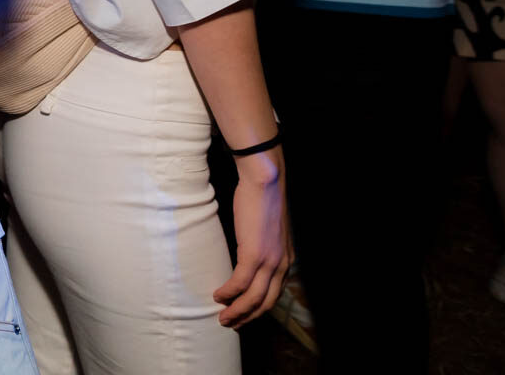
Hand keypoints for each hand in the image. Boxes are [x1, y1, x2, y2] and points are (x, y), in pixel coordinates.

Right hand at [214, 152, 290, 327]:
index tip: (243, 314)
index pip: (274, 294)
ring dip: (236, 311)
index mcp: (286, 260)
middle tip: (231, 323)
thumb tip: (248, 253)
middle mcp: (282, 265)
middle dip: (247, 316)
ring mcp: (269, 261)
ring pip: (253, 298)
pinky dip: (229, 292)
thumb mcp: (268, 229)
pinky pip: (240, 282)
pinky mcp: (254, 254)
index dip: (257, 308)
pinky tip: (218, 295)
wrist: (265, 181)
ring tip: (222, 317)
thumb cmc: (262, 199)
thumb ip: (263, 245)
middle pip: (266, 302)